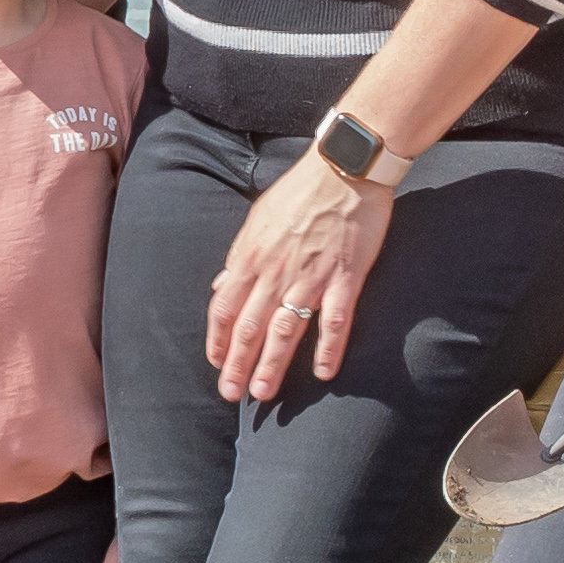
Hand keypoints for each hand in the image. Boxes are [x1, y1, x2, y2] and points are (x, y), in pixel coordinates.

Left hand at [205, 154, 397, 402]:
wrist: (345, 167)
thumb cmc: (301, 191)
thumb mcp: (258, 219)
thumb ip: (239, 256)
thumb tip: (220, 285)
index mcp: (251, 257)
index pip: (225, 308)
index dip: (219, 340)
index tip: (218, 364)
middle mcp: (276, 271)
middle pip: (250, 327)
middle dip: (238, 364)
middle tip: (233, 395)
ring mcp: (311, 276)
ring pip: (285, 329)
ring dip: (272, 365)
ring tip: (264, 394)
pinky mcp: (345, 277)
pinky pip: (334, 319)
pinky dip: (328, 348)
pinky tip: (323, 372)